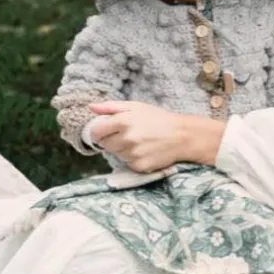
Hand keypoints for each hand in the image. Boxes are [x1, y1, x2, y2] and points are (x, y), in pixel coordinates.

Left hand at [88, 100, 224, 172]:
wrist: (182, 136)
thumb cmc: (158, 119)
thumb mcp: (135, 107)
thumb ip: (111, 107)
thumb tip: (91, 107)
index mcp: (123, 121)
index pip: (95, 132)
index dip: (98, 132)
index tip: (106, 131)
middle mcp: (126, 139)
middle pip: (104, 145)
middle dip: (112, 140)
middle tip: (128, 135)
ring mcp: (133, 154)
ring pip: (116, 155)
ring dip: (122, 150)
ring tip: (139, 142)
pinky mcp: (139, 166)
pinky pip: (127, 164)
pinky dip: (132, 159)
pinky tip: (144, 151)